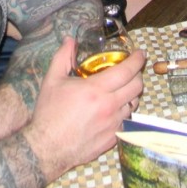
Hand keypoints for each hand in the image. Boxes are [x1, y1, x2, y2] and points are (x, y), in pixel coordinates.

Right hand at [26, 37, 145, 177]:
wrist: (46, 148)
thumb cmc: (49, 113)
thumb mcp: (52, 81)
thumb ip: (63, 57)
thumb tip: (69, 39)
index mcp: (96, 90)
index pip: (127, 70)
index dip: (137, 59)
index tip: (140, 54)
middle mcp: (109, 106)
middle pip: (137, 86)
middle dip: (137, 75)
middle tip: (131, 71)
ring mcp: (113, 124)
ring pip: (134, 104)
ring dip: (131, 94)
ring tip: (121, 90)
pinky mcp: (112, 138)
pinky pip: (126, 121)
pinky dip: (124, 112)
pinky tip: (113, 110)